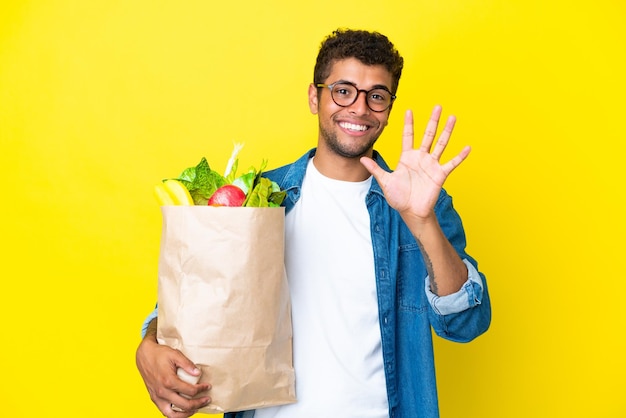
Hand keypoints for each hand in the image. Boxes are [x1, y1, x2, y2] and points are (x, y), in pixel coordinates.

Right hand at [136, 335, 210, 416]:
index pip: (190, 391)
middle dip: (198, 403)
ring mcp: (157, 397)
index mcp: (168, 381)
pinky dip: (175, 414)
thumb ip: (187, 364)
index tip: (207, 386)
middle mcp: (162, 392)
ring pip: (173, 414)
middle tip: (207, 399)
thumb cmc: (159, 354)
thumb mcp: (175, 354)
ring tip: (196, 409)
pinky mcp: (154, 398)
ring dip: (186, 413)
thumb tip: (198, 373)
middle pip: (184, 405)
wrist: (144, 355)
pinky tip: (183, 410)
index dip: (201, 389)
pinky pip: (165, 412)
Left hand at [361, 105, 469, 221]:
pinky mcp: (440, 174)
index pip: (408, 136)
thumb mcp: (385, 182)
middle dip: (432, 120)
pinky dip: (460, 156)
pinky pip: (452, 163)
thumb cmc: (398, 197)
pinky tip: (467, 147)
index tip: (409, 110)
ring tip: (453, 117)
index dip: (408, 124)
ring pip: (441, 144)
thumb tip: (362, 159)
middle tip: (437, 106)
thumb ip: (376, 169)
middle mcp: (420, 158)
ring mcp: (431, 164)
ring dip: (447, 131)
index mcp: (407, 157)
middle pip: (428, 135)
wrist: (411, 212)